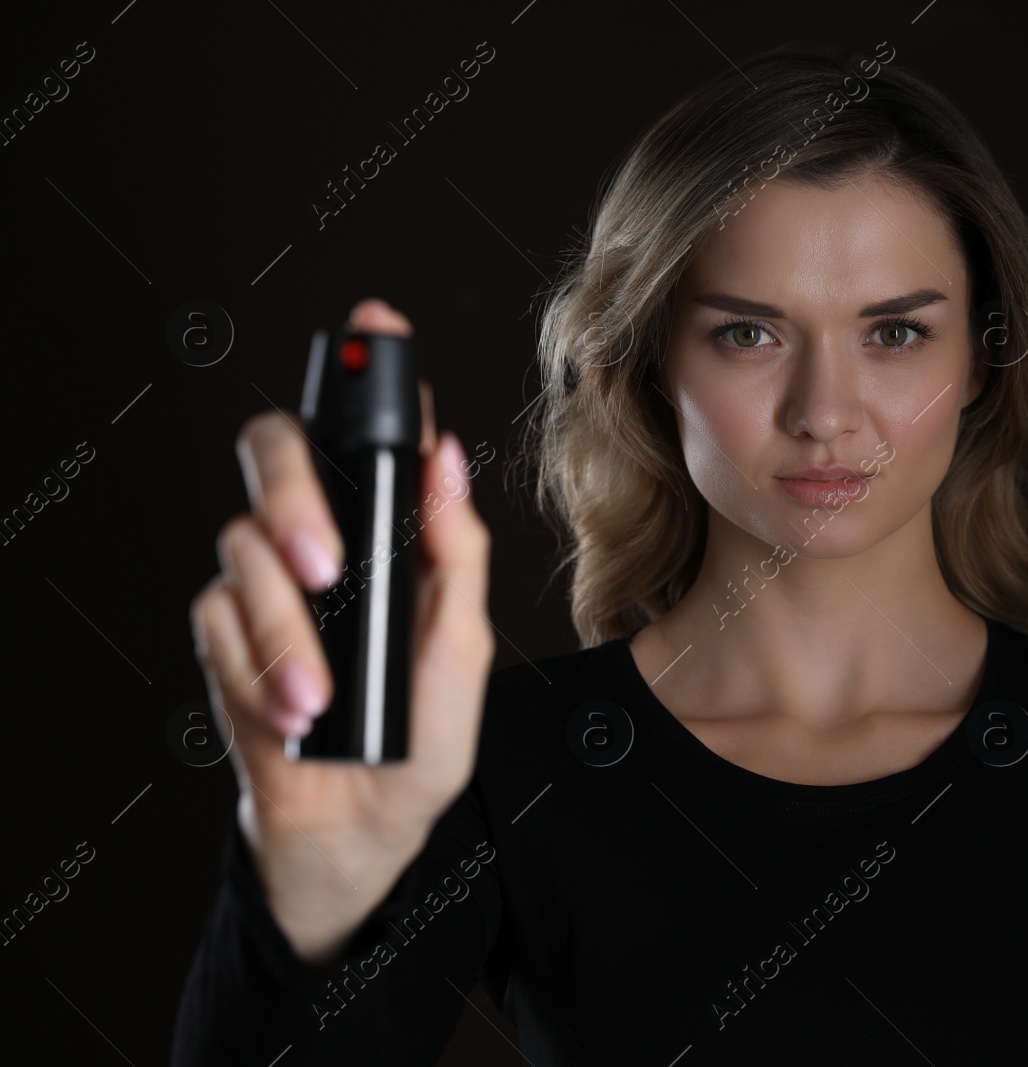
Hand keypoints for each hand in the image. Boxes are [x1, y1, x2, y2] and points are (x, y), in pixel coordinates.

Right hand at [189, 298, 493, 960]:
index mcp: (388, 538)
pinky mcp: (224, 638)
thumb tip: (449, 466)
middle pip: (277, 456)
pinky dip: (257, 669)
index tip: (377, 324)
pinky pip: (216, 618)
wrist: (357, 832)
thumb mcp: (460, 654)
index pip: (374, 440)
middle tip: (324, 565)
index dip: (371, 375)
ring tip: (323, 694)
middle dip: (293, 498)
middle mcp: (322, 545)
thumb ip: (457, 559)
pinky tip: (293, 713)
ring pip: (241, 547)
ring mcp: (267, 587)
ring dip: (283, 630)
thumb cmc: (416, 744)